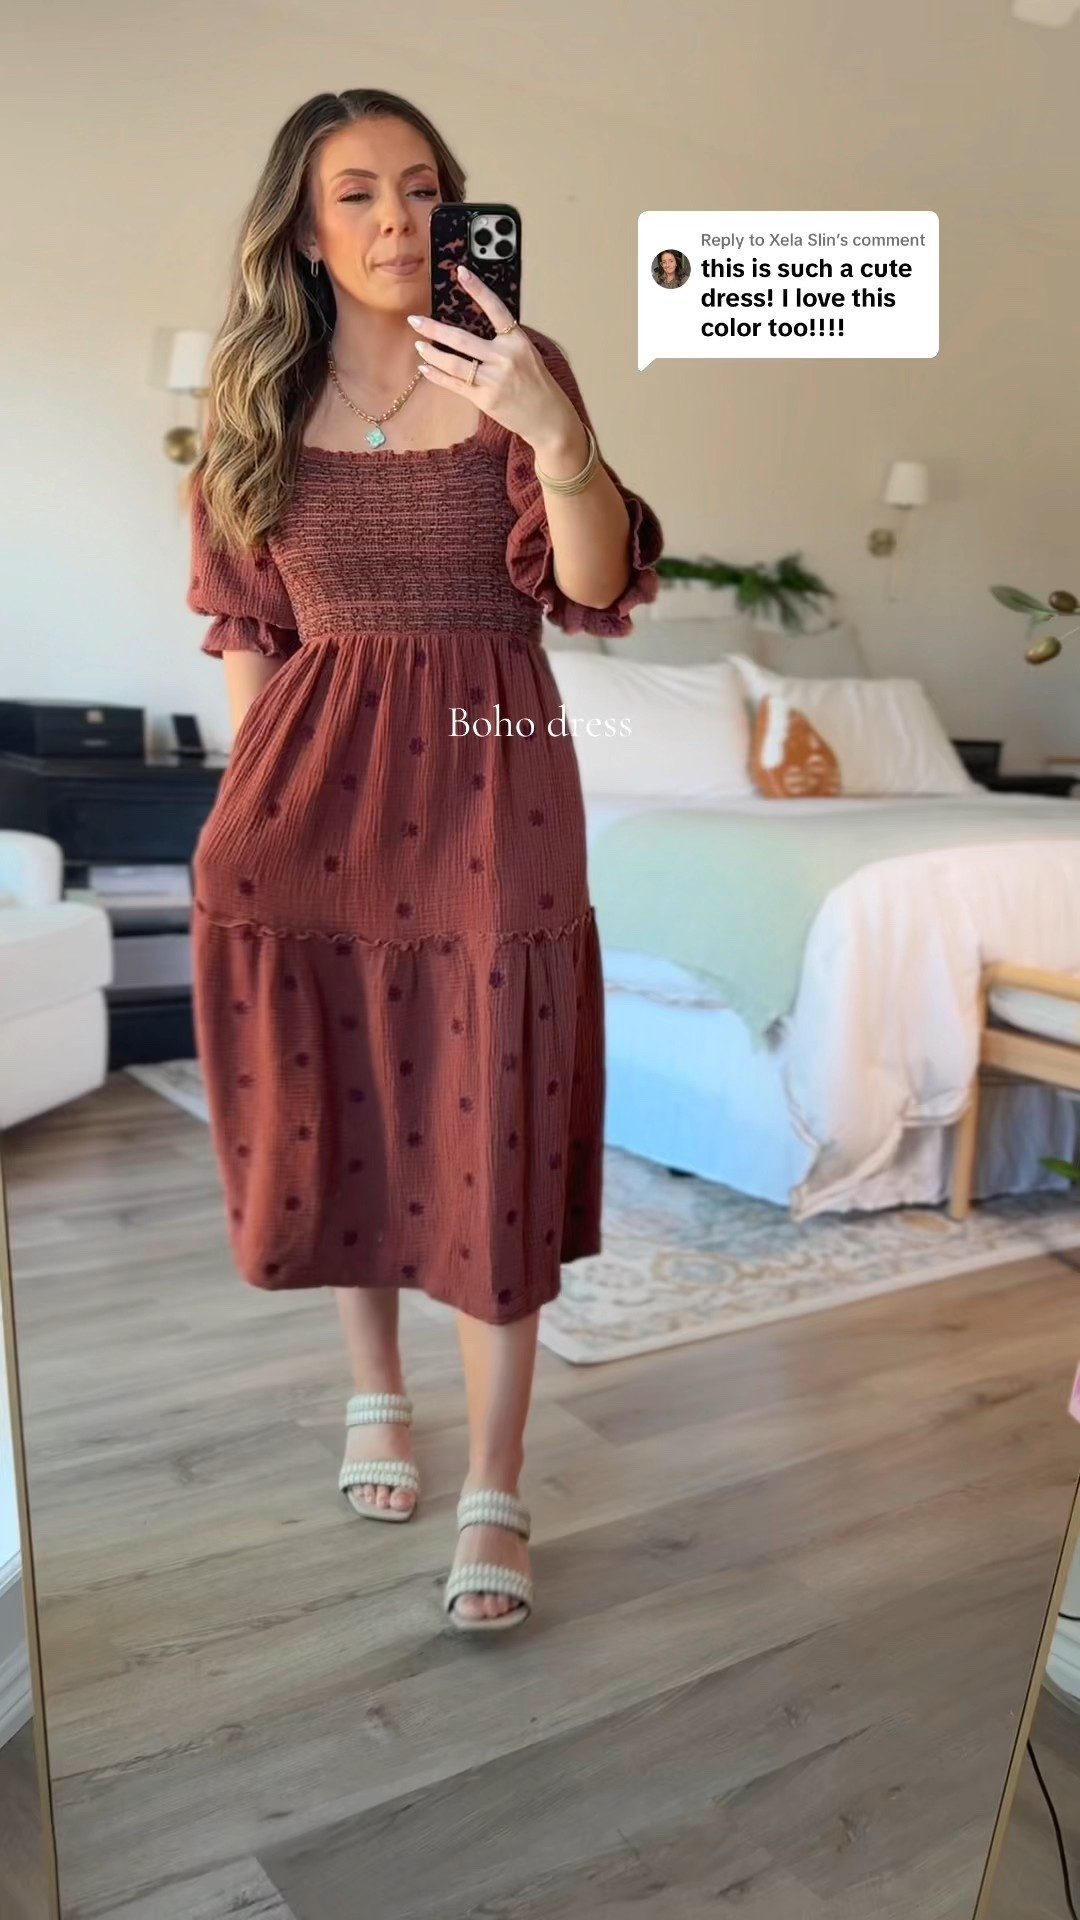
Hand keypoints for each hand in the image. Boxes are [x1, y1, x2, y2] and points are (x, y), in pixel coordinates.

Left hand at [407, 266, 580, 457]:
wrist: (548, 418)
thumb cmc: (536, 385)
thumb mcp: (527, 354)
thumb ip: (503, 342)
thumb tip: (472, 334)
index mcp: (517, 341)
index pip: (495, 309)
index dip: (478, 289)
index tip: (460, 272)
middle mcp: (505, 357)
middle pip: (462, 339)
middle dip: (434, 329)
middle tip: (415, 320)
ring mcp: (493, 380)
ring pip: (454, 363)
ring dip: (432, 354)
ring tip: (419, 346)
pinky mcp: (485, 399)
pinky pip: (454, 384)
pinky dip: (437, 376)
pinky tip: (425, 368)